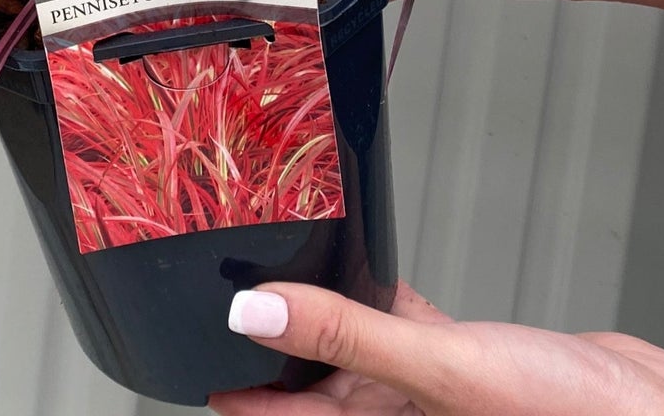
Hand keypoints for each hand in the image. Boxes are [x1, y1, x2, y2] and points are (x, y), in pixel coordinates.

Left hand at [209, 282, 663, 415]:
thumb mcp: (443, 372)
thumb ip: (348, 337)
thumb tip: (254, 315)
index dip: (243, 398)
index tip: (194, 369)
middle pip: (319, 388)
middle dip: (275, 351)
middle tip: (229, 306)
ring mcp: (436, 393)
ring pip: (359, 353)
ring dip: (325, 320)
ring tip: (281, 276)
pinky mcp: (468, 362)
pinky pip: (406, 328)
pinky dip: (381, 297)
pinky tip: (364, 265)